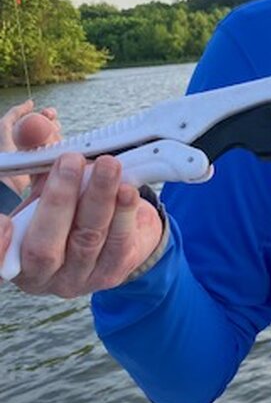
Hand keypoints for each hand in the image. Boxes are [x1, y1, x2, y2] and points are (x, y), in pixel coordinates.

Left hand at [0, 100, 60, 195]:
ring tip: (52, 137)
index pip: (42, 122)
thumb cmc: (4, 153)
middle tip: (54, 123)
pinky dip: (60, 149)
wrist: (8, 179)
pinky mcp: (49, 167)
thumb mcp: (5, 127)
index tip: (50, 113)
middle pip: (51, 130)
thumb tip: (30, 102)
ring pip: (57, 141)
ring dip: (57, 136)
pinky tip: (57, 147)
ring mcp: (42, 156)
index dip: (47, 115)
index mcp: (26, 135)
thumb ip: (15, 113)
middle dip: (54, 124)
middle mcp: (35, 145)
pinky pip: (59, 155)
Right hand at [5, 153, 162, 297]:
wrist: (115, 228)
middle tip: (71, 161)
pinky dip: (123, 215)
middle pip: (44, 248)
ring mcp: (78, 279)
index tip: (4, 222)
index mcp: (13, 255)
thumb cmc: (70, 205)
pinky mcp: (112, 274)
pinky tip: (126, 191)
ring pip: (86, 241)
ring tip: (108, 165)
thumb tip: (34, 123)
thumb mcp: (47, 178)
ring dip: (98, 199)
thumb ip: (37, 151)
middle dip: (58, 200)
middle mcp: (41, 274)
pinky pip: (118, 245)